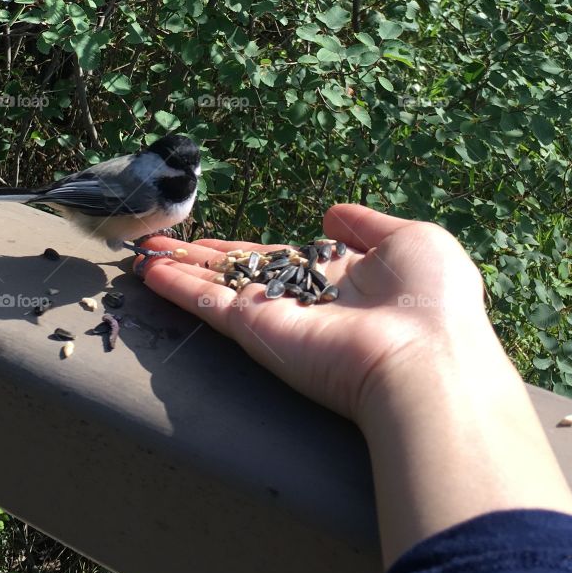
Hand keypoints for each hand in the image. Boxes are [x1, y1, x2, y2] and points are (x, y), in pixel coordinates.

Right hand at [140, 203, 489, 428]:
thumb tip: (331, 214)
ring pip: (217, 287)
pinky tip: (149, 270)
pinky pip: (210, 305)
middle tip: (161, 242)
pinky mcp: (258, 333)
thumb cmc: (432, 299)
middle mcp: (304, 299)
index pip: (284, 259)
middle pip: (241, 272)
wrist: (426, 358)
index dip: (249, 248)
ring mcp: (278, 317)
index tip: (217, 240)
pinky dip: (177, 287)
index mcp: (342, 279)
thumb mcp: (412, 241)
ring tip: (139, 252)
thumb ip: (368, 225)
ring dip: (178, 268)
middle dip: (201, 258)